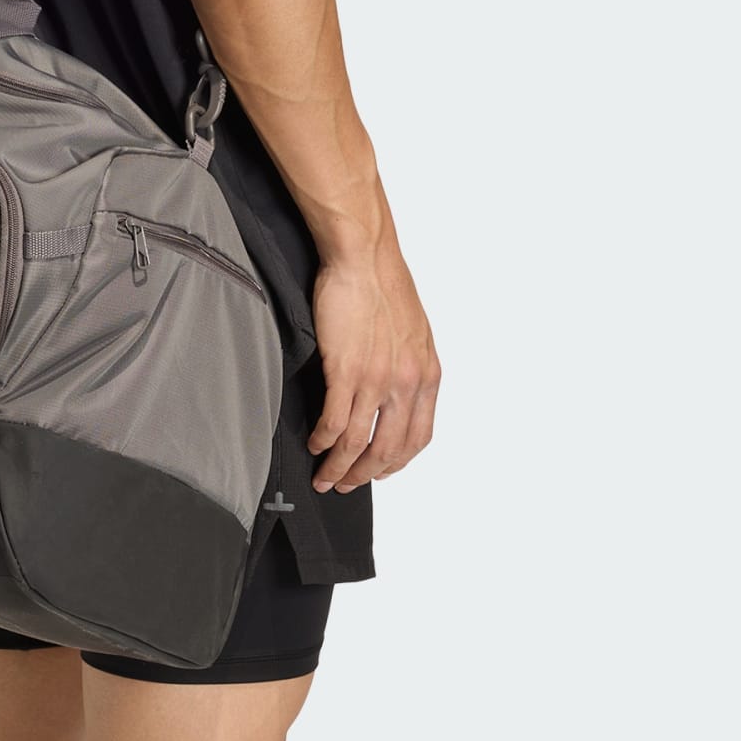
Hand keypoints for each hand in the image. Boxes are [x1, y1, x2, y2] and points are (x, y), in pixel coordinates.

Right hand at [306, 247, 440, 491]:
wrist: (364, 256)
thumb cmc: (383, 284)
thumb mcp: (413, 332)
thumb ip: (407, 366)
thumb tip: (392, 390)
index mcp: (426, 375)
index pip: (418, 438)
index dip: (396, 462)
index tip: (380, 470)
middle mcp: (407, 384)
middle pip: (389, 450)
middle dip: (365, 474)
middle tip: (346, 483)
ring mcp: (377, 380)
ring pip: (359, 443)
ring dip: (340, 466)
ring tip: (325, 476)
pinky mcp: (346, 370)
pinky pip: (335, 421)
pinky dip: (323, 440)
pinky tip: (314, 442)